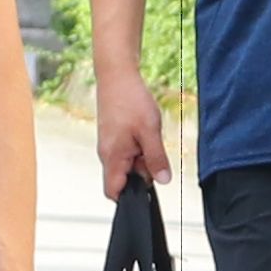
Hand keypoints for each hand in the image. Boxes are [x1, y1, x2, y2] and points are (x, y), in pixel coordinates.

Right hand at [91, 62, 168, 193]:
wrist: (117, 75)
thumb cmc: (129, 99)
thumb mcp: (150, 131)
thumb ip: (156, 159)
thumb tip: (163, 180)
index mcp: (112, 157)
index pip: (113, 192)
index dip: (131, 196)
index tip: (148, 188)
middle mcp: (106, 153)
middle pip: (124, 178)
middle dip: (143, 171)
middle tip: (153, 150)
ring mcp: (109, 144)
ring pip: (128, 163)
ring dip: (142, 157)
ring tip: (148, 135)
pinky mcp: (113, 136)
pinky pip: (127, 151)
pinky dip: (139, 146)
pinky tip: (144, 130)